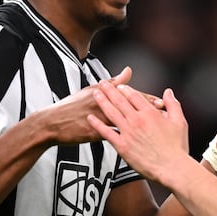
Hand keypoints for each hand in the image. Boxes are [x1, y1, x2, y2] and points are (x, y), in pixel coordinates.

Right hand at [45, 67, 162, 143]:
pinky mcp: (93, 132)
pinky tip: (137, 144)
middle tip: (165, 117)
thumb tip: (128, 71)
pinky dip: (126, 138)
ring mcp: (97, 118)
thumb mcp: (91, 90)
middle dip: (148, 112)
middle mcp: (102, 103)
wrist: (51, 123)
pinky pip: (114, 135)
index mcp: (103, 91)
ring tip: (156, 131)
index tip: (161, 103)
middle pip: (129, 108)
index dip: (146, 99)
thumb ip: (113, 82)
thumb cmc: (71, 107)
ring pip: (124, 121)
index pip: (129, 95)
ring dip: (140, 126)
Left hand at [87, 84, 189, 183]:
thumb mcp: (180, 122)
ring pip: (111, 113)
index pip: (135, 96)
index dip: (125, 89)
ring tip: (95, 94)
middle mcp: (137, 120)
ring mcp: (128, 132)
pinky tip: (91, 119)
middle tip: (102, 83)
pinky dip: (97, 124)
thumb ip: (173, 105)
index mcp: (150, 114)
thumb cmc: (176, 148)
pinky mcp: (122, 146)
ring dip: (102, 102)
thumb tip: (168, 93)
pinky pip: (106, 132)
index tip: (120, 85)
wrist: (171, 167)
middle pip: (120, 100)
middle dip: (109, 90)